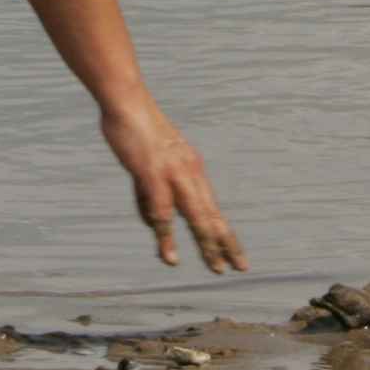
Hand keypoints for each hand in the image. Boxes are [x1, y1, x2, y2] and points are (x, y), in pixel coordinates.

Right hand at [100, 98, 246, 271]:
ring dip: (207, 245)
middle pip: (212, 215)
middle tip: (241, 268)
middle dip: (227, 243)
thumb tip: (155, 225)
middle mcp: (190, 173)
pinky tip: (171, 257)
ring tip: (217, 268)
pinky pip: (163, 213)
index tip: (236, 254)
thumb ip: (151, 196)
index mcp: (192, 170)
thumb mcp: (148, 166)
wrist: (127, 101)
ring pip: (196, 217)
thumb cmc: (136, 130)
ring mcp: (174, 174)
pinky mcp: (154, 175)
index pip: (213, 207)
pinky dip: (167, 238)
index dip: (224, 232)